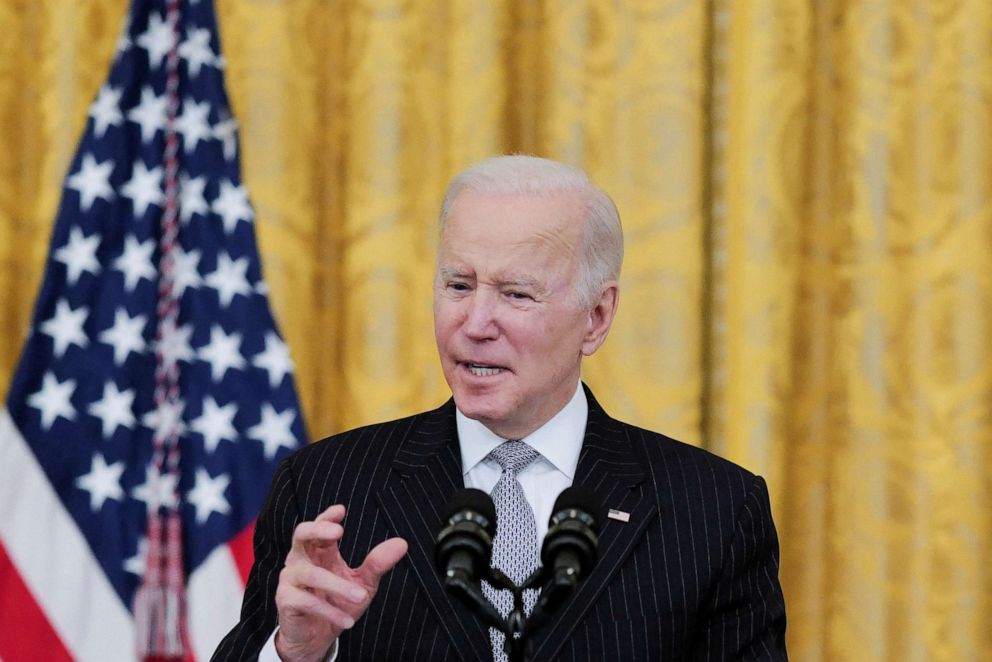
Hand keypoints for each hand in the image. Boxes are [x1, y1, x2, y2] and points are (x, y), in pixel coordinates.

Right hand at [274, 504, 407, 661]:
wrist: (316, 638)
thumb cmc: (337, 603)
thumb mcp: (362, 583)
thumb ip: (378, 563)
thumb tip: (402, 543)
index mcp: (319, 551)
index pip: (319, 527)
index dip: (327, 517)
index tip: (341, 510)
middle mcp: (301, 560)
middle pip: (301, 535)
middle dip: (317, 529)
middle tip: (337, 532)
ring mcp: (291, 580)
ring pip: (311, 575)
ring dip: (338, 586)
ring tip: (360, 596)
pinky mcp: (286, 601)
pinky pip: (308, 602)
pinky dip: (330, 612)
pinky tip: (347, 620)